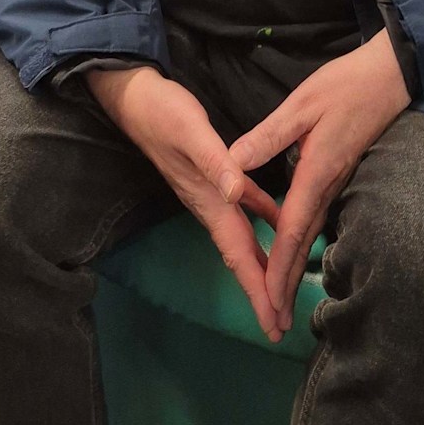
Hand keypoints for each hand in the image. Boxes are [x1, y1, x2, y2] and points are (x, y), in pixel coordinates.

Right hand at [87, 66, 283, 340]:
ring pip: (245, 238)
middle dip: (262, 291)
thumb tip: (238, 194)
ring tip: (286, 288)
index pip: (238, 255)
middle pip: (243, 257)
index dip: (257, 289)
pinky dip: (266, 220)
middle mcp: (213, 204)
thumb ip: (216, 162)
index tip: (274, 322)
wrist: (138, 98)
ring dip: (264, 264)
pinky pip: (248, 207)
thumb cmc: (164, 114)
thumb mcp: (192, 132)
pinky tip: (282, 221)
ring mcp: (214, 192)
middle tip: (284, 326)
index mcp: (210, 201)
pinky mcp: (217, 175)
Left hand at [228, 29, 409, 332]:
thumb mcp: (301, 104)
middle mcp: (328, 185)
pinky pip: (318, 217)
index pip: (292, 229)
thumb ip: (267, 136)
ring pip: (312, 233)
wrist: (391, 77)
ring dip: (297, 268)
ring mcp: (338, 182)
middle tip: (275, 321)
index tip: (268, 298)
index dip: (279, 266)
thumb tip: (233, 167)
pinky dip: (305, 242)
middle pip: (304, 242)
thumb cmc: (345, 86)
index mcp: (316, 172)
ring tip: (283, 299)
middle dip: (287, 282)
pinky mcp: (341, 173)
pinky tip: (297, 250)